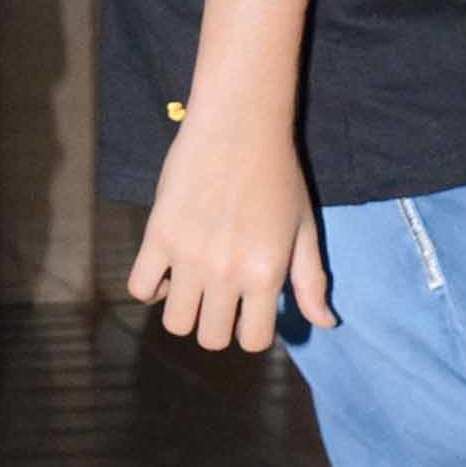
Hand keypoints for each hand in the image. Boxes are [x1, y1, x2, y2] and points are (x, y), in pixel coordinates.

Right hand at [126, 108, 335, 353]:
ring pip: (175, 322)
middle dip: (218, 325)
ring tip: (194, 286)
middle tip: (222, 298)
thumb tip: (325, 324)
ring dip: (185, 311)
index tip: (250, 310)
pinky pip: (140, 287)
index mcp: (266, 274)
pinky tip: (166, 270)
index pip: (254, 340)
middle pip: (211, 338)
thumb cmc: (279, 175)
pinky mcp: (157, 235)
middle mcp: (227, 272)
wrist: (239, 125)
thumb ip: (312, 281)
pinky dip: (151, 288)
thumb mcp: (304, 229)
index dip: (253, 331)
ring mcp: (188, 256)